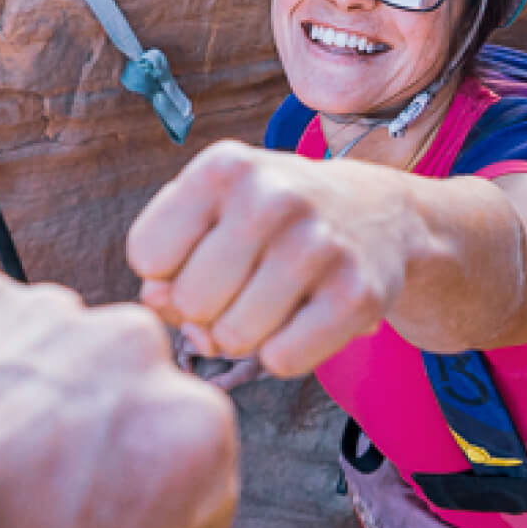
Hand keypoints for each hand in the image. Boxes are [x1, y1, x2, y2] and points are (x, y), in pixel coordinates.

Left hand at [127, 140, 412, 377]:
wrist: (380, 213)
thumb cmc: (274, 219)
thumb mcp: (213, 211)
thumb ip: (164, 257)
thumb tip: (158, 303)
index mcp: (225, 166)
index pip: (147, 255)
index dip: (167, 271)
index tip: (203, 255)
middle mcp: (272, 196)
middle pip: (189, 303)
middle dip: (205, 311)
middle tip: (242, 286)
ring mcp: (320, 244)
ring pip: (233, 338)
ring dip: (244, 335)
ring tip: (272, 301)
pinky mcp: (358, 294)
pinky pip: (282, 361)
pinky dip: (284, 354)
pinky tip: (304, 319)